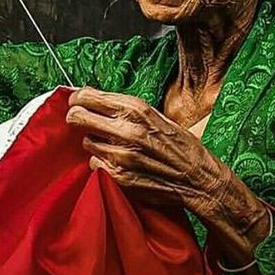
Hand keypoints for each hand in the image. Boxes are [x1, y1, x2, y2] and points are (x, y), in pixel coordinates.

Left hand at [65, 87, 266, 243]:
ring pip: (86, 142)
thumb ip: (126, 108)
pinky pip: (94, 164)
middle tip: (79, 120)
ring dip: (93, 142)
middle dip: (76, 117)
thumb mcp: (156, 115)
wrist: (198, 178)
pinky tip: (116, 161)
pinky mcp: (119, 176)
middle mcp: (127, 129)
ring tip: (110, 144)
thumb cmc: (178, 144)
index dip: (78, 98)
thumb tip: (94, 99)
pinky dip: (102, 162)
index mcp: (136, 109)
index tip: (76, 100)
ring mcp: (121, 155)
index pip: (88, 96)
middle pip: (77, 117)